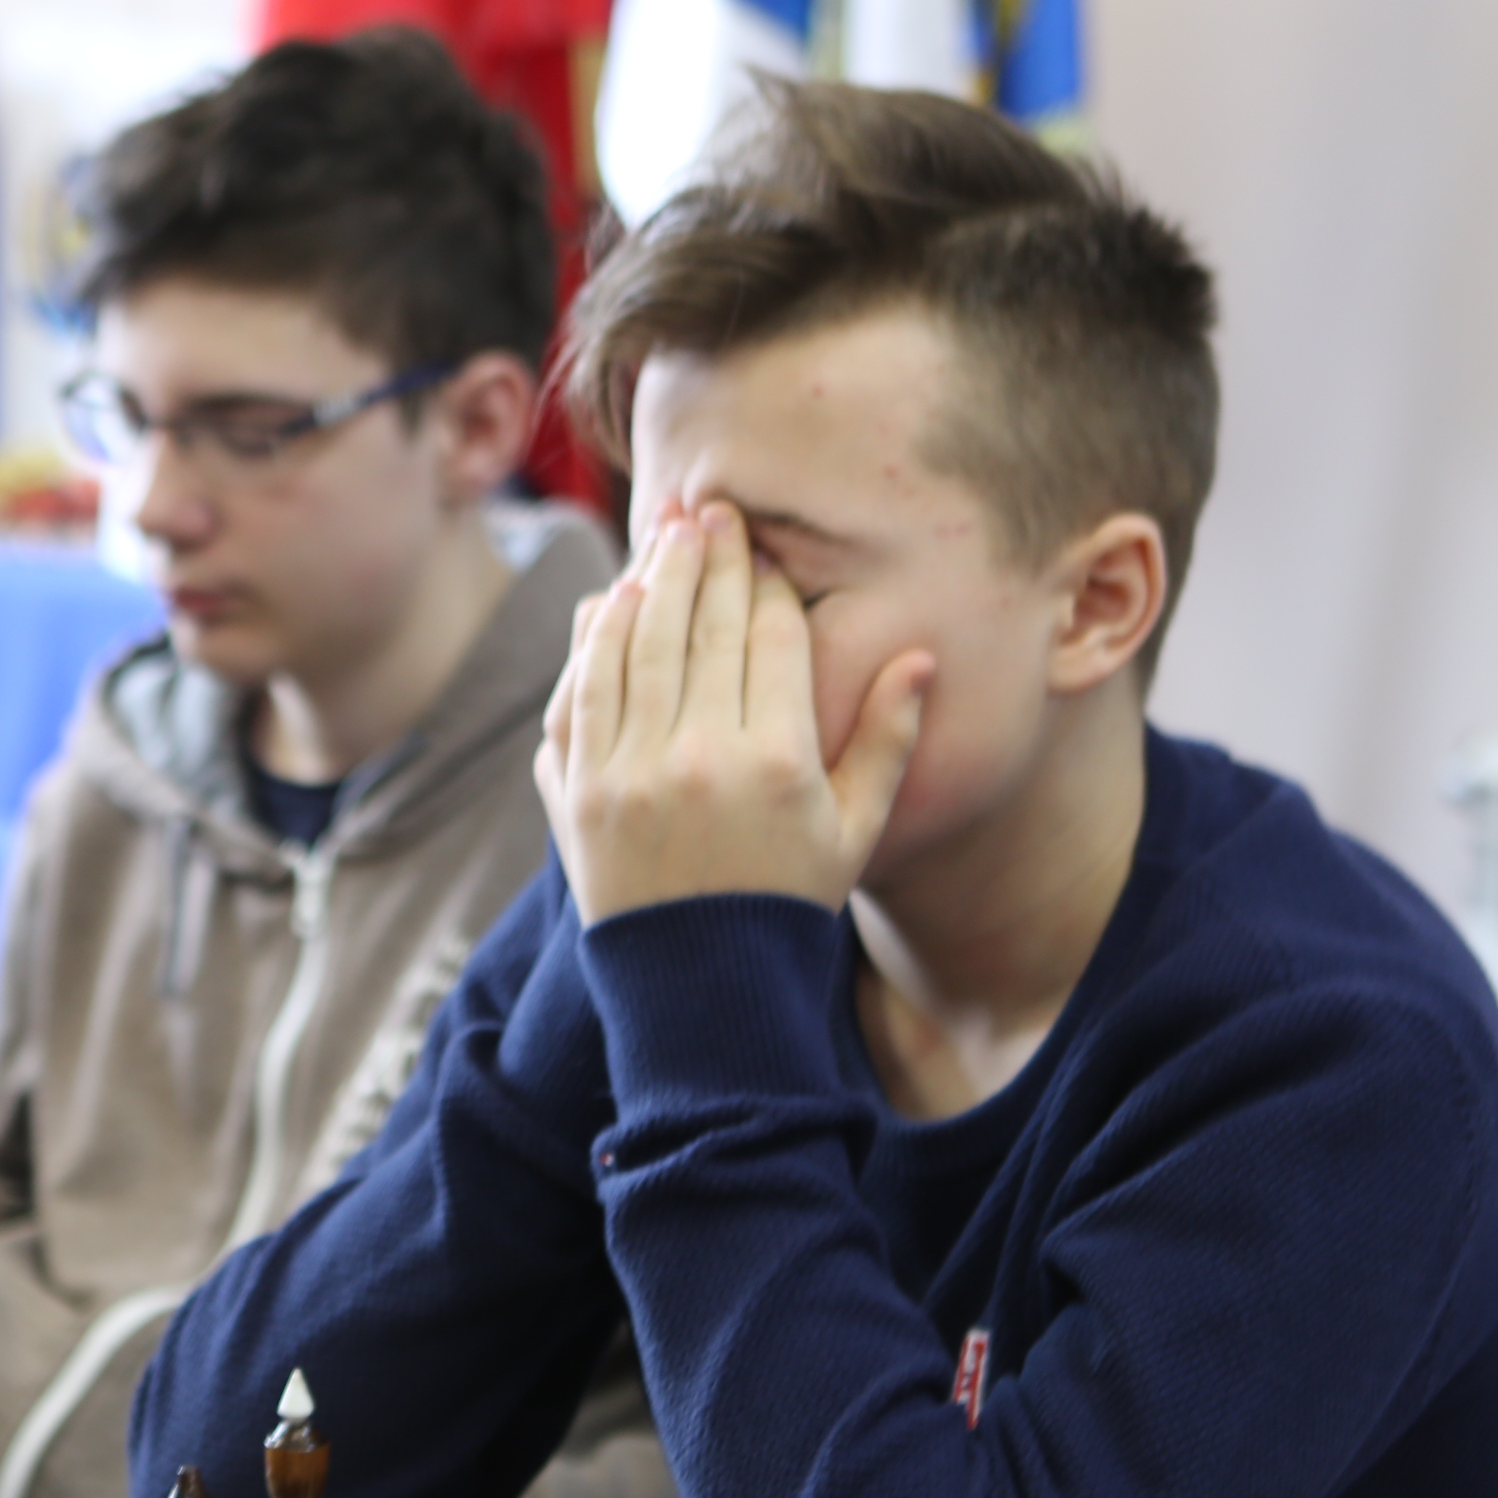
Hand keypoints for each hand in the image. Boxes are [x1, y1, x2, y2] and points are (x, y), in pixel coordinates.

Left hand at [536, 502, 931, 923]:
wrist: (701, 985)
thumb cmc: (788, 900)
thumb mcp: (855, 828)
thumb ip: (888, 740)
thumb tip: (919, 658)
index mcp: (775, 761)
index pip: (770, 637)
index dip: (766, 581)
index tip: (762, 545)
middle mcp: (697, 758)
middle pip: (702, 625)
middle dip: (708, 558)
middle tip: (709, 511)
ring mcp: (627, 773)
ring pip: (634, 645)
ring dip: (651, 581)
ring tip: (665, 539)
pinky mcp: (577, 791)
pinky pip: (580, 691)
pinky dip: (593, 640)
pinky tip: (613, 603)